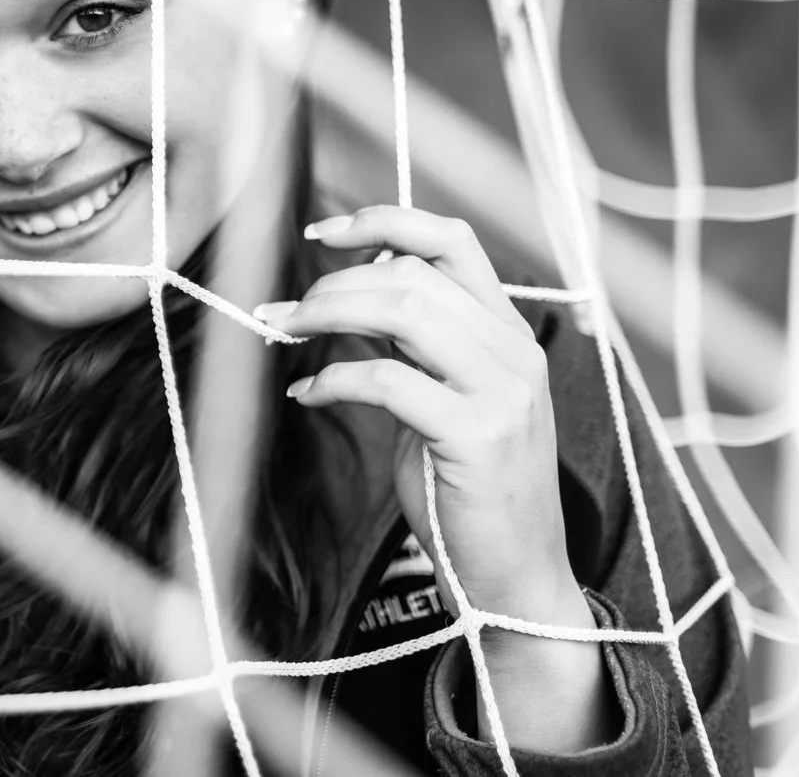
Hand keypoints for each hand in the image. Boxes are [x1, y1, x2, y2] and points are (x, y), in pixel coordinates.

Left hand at [254, 205, 614, 751]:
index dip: (384, 221)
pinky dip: (333, 379)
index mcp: (509, 333)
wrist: (515, 577)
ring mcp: (504, 393)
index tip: (322, 234)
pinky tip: (307, 395)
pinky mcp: (477, 437)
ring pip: (404, 312)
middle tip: (283, 311)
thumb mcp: (446, 396)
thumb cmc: (467, 486)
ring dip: (327, 314)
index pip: (453, 242)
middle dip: (333, 283)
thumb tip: (353, 285)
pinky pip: (387, 381)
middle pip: (412, 275)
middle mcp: (515, 352)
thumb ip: (415, 342)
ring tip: (286, 333)